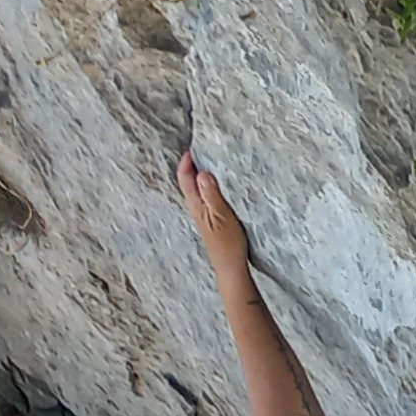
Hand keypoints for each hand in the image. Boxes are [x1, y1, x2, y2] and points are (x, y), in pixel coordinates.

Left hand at [175, 149, 251, 283]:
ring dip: (199, 175)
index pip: (185, 179)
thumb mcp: (222, 215)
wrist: (230, 266)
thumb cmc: (228, 243)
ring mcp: (203, 215)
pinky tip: (217, 186)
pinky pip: (205, 198)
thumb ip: (211, 194)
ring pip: (196, 190)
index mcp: (197, 205)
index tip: (193, 149)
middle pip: (188, 183)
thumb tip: (202, 173)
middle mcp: (197, 209)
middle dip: (191, 166)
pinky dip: (208, 187)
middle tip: (201, 151)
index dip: (186, 162)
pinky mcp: (211, 220)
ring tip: (209, 163)